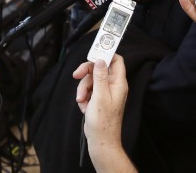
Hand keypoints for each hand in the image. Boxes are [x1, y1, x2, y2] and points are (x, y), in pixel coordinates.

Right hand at [73, 56, 129, 170]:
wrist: (100, 141)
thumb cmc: (103, 122)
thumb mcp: (100, 96)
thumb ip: (100, 76)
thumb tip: (100, 59)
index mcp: (118, 83)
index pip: (116, 60)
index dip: (105, 54)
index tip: (92, 53)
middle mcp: (113, 86)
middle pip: (98, 68)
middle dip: (86, 73)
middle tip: (76, 75)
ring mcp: (105, 93)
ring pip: (91, 80)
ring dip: (83, 89)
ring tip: (82, 101)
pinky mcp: (98, 99)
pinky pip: (88, 91)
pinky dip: (84, 97)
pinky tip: (85, 107)